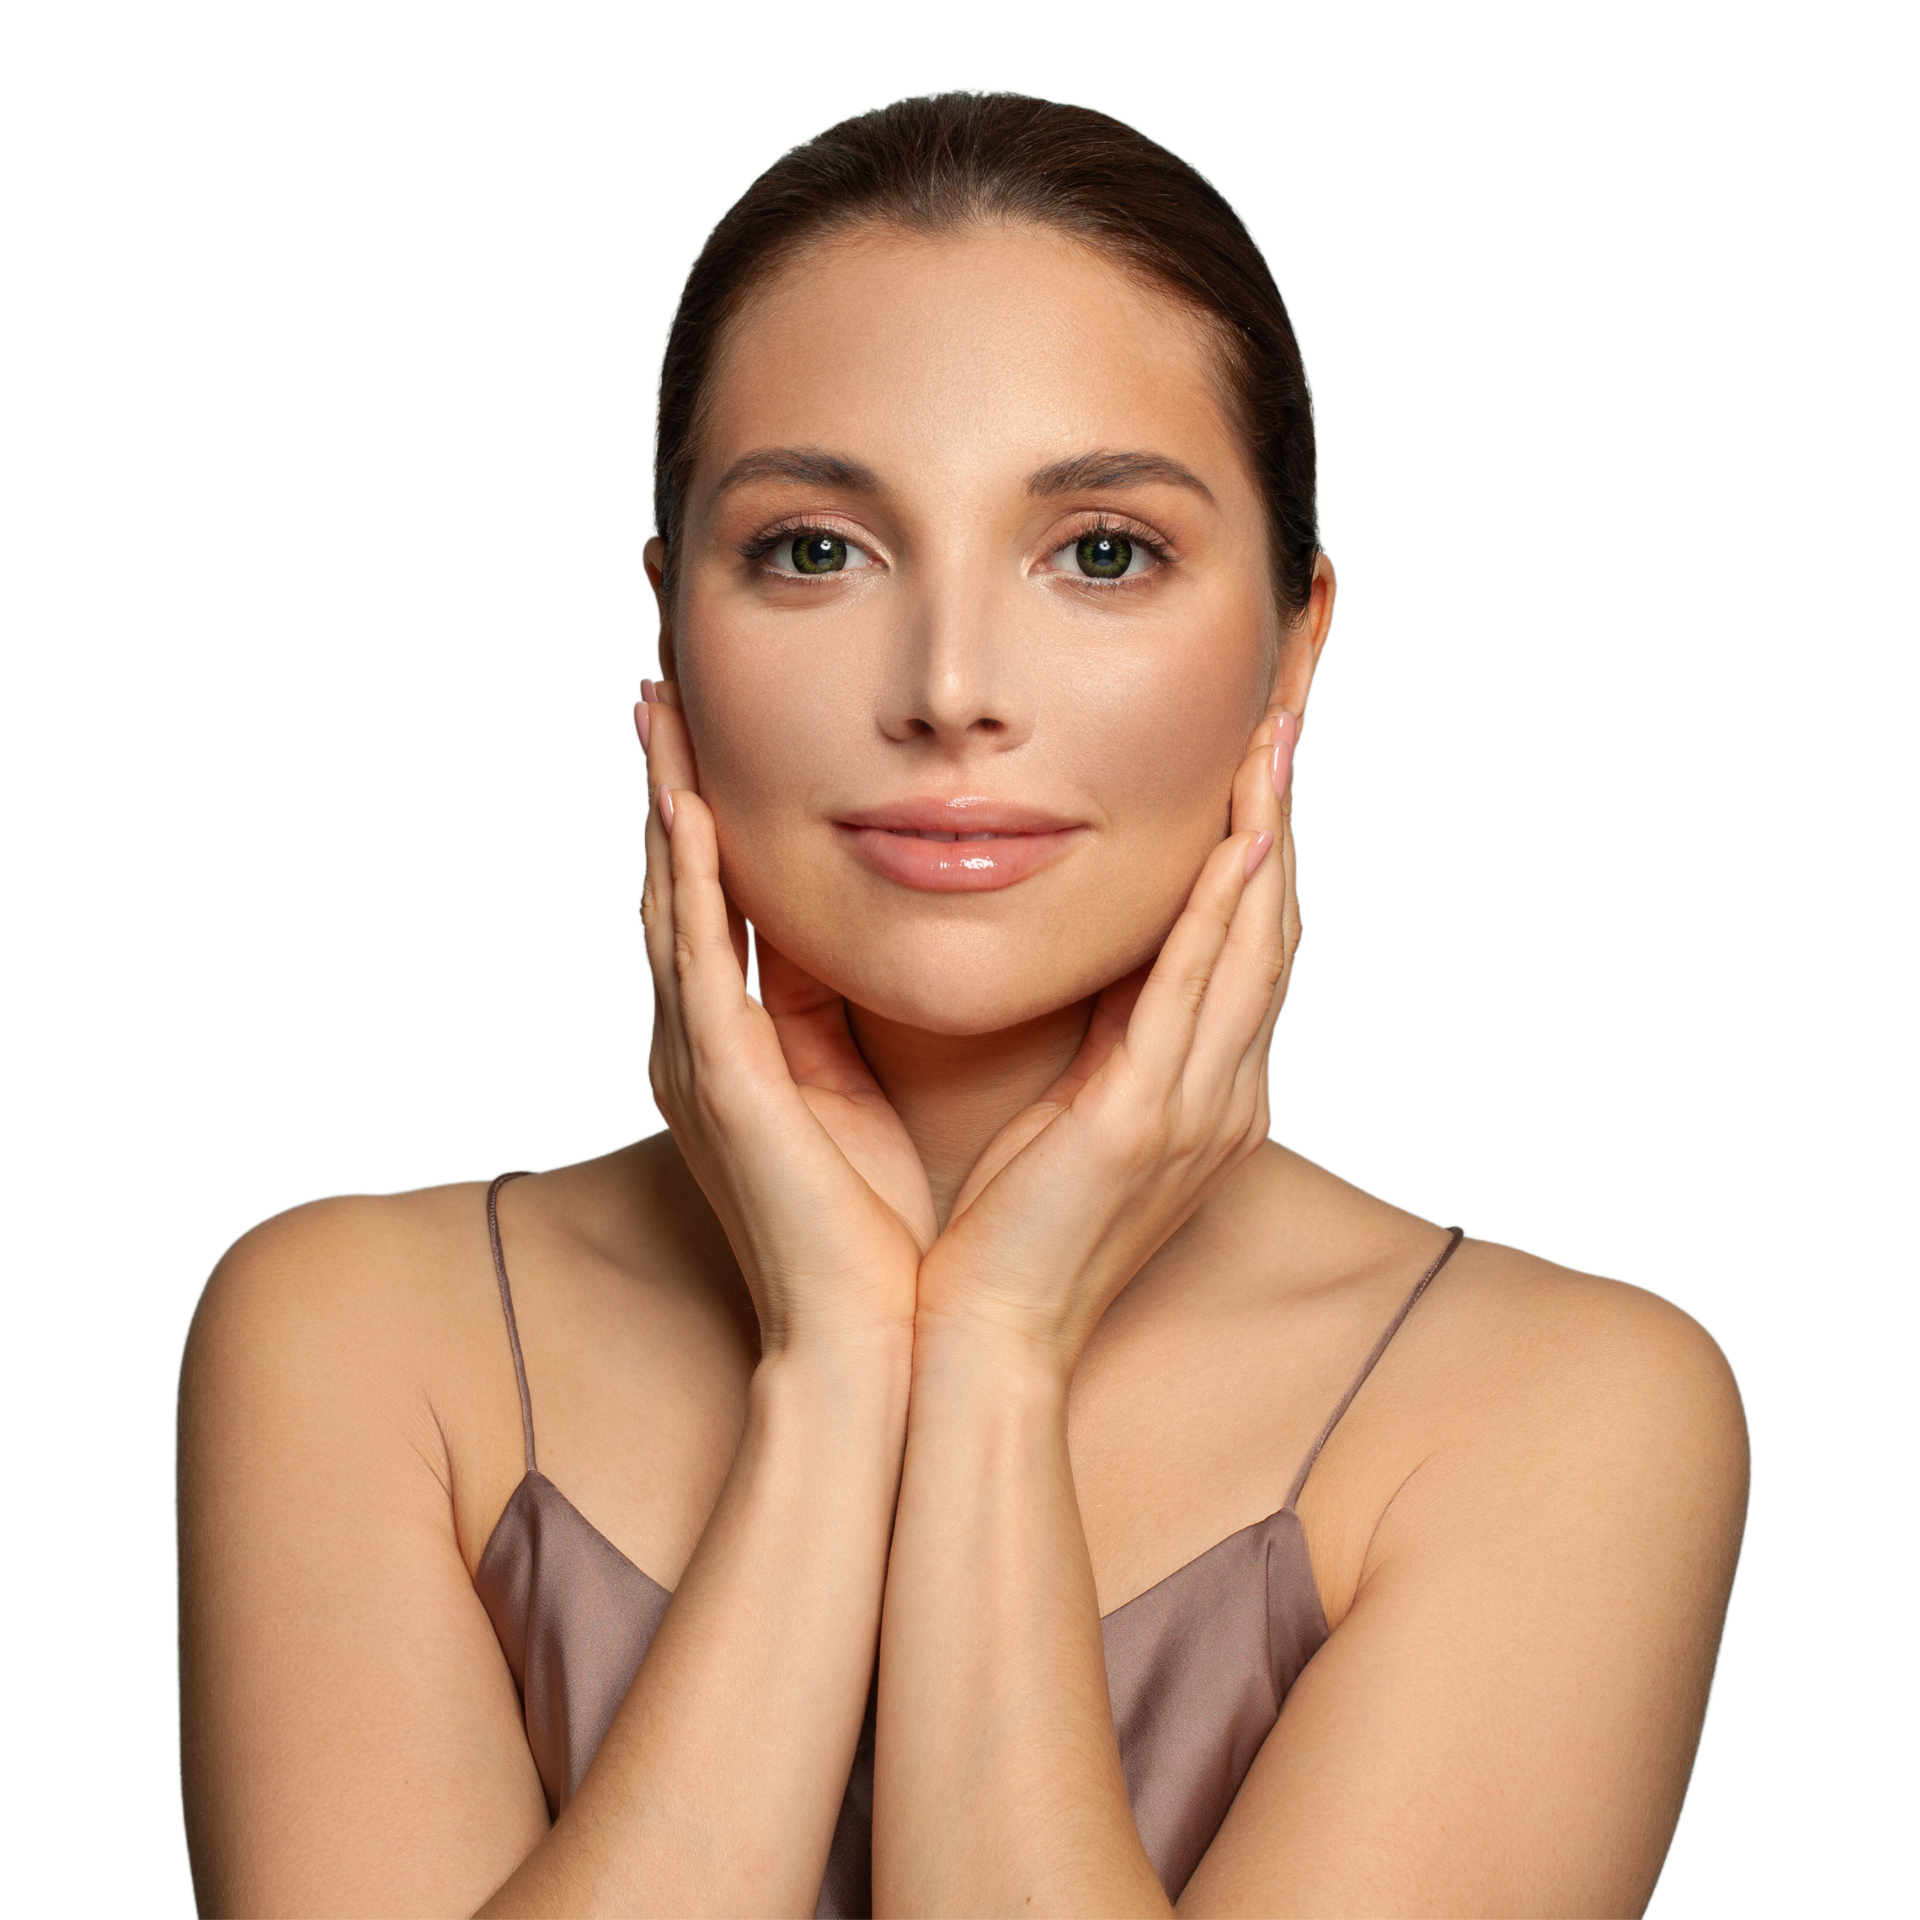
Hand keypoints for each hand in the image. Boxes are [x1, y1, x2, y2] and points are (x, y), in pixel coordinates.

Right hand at [636, 681, 936, 1353]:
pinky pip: (698, 964)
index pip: (704, 903)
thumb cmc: (867, 1227)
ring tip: (655, 711)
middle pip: (667, 885)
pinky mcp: (724, 1085)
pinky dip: (686, 884)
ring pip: (667, 904)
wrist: (867, 1335)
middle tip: (657, 687)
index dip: (693, 814)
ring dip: (659, 804)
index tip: (701, 731)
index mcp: (729, 1046)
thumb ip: (831, 1014)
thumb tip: (845, 935)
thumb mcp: (849, 1092)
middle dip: (660, 784)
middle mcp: (695, 1043)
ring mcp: (699, 1061)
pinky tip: (685, 813)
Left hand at [917, 712, 1300, 1371]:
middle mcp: (1222, 1096)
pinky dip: (1220, 915)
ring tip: (1270, 748)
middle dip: (1279, 824)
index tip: (1255, 768)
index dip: (1260, 857)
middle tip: (1285, 723)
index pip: (1245, 951)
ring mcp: (1195, 1110)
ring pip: (1249, 948)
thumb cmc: (1011, 1234)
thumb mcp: (1070, 1118)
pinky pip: (1192, 995)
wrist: (986, 1341)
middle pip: (1269, 932)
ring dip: (1265, 842)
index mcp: (1202, 1095)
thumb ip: (1098, 1042)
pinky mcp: (1144, 1122)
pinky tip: (1237, 845)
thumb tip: (1098, 963)